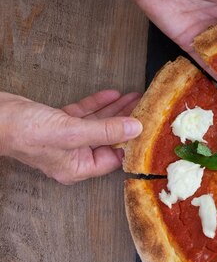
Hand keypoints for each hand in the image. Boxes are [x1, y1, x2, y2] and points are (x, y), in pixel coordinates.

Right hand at [0, 90, 142, 184]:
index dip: (131, 143)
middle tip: (145, 107)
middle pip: (108, 138)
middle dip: (127, 122)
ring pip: (98, 124)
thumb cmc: (24, 132)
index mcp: (78, 167)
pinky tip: (112, 94)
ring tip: (134, 97)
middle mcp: (74, 156)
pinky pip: (84, 114)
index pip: (114, 158)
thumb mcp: (72, 132)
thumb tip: (135, 129)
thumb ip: (105, 131)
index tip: (148, 129)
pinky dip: (97, 104)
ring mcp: (66, 139)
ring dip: (115, 110)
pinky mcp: (57, 123)